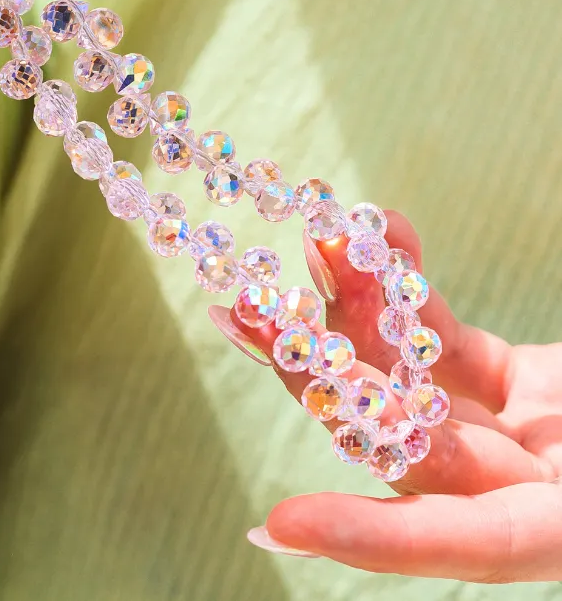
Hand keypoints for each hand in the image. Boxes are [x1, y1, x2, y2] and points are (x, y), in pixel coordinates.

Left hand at [212, 213, 561, 581]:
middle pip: (405, 444)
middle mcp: (528, 493)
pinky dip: (417, 289)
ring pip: (414, 382)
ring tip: (321, 239)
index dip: (377, 537)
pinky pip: (450, 339)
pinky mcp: (520, 387)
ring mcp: (519, 438)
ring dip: (359, 311)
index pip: (463, 545)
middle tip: (247, 312)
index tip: (279, 525)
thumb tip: (405, 448)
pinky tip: (392, 233)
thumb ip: (551, 465)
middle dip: (324, 377)